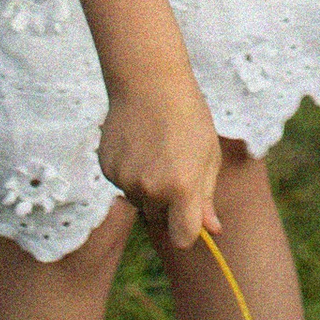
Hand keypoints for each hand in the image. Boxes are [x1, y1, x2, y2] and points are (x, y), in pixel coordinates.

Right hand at [100, 71, 224, 247]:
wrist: (149, 81)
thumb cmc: (188, 117)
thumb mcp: (208, 155)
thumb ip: (206, 197)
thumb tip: (212, 229)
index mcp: (182, 186)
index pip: (183, 238)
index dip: (188, 231)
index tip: (191, 217)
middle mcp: (150, 189)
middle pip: (160, 218)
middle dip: (168, 203)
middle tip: (175, 165)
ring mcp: (125, 180)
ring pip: (139, 200)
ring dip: (148, 185)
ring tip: (156, 148)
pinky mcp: (107, 170)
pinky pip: (122, 183)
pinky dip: (130, 171)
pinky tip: (138, 143)